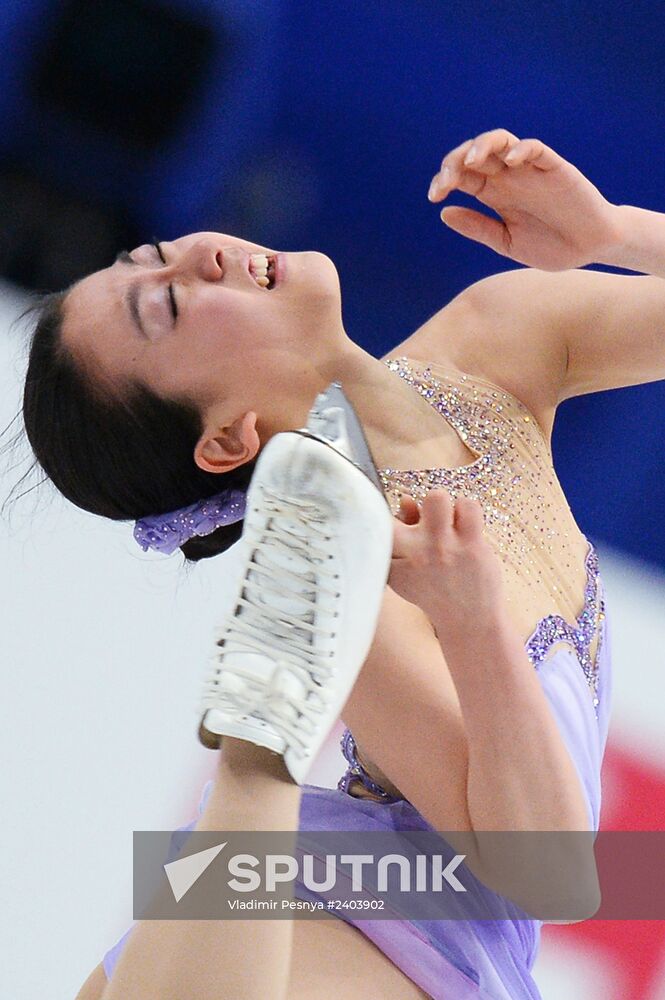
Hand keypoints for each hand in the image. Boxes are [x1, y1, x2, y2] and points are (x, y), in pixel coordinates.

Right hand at [389, 489, 505, 638]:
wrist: (468, 620)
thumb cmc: (435, 590)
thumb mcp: (406, 569)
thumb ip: (403, 531)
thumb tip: (406, 499)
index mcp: (394, 562)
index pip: (379, 524)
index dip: (389, 517)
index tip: (400, 522)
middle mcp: (416, 554)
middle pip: (404, 505)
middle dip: (412, 512)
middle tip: (425, 527)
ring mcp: (445, 549)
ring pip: (436, 498)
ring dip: (441, 505)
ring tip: (446, 523)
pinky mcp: (472, 546)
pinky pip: (467, 506)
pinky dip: (466, 510)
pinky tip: (465, 527)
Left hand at [428, 128, 620, 270]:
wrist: (591, 248)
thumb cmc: (551, 245)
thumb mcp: (506, 242)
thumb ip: (478, 228)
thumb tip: (444, 213)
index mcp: (495, 194)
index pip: (462, 176)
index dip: (444, 180)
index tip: (435, 196)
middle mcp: (509, 177)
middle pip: (475, 155)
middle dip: (455, 162)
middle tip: (445, 182)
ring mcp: (531, 170)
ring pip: (501, 141)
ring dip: (482, 145)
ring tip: (471, 162)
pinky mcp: (555, 168)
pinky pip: (536, 149)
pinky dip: (521, 149)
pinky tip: (508, 161)